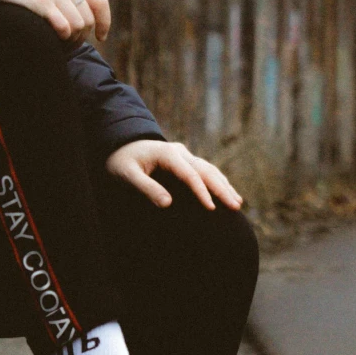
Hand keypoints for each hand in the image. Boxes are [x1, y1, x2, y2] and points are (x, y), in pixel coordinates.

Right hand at [0, 0, 110, 41]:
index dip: (104, 23)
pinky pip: (64, 27)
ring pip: (78, 26)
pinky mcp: (41, 1)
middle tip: (68, 46)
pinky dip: (61, 38)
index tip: (100, 38)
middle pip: (88, 20)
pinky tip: (51, 39)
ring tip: (59, 44)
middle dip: (81, 38)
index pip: (100, 3)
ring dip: (70, 40)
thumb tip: (80, 20)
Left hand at [105, 138, 242, 211]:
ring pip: (209, 169)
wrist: (118, 145)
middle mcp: (179, 152)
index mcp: (167, 153)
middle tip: (236, 207)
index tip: (211, 209)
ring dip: (224, 185)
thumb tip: (167, 204)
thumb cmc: (120, 162)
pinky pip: (205, 170)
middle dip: (222, 189)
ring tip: (237, 203)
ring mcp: (184, 154)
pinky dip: (218, 181)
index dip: (201, 192)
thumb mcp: (127, 175)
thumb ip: (146, 188)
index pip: (190, 174)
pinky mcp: (184, 160)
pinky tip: (228, 192)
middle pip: (206, 170)